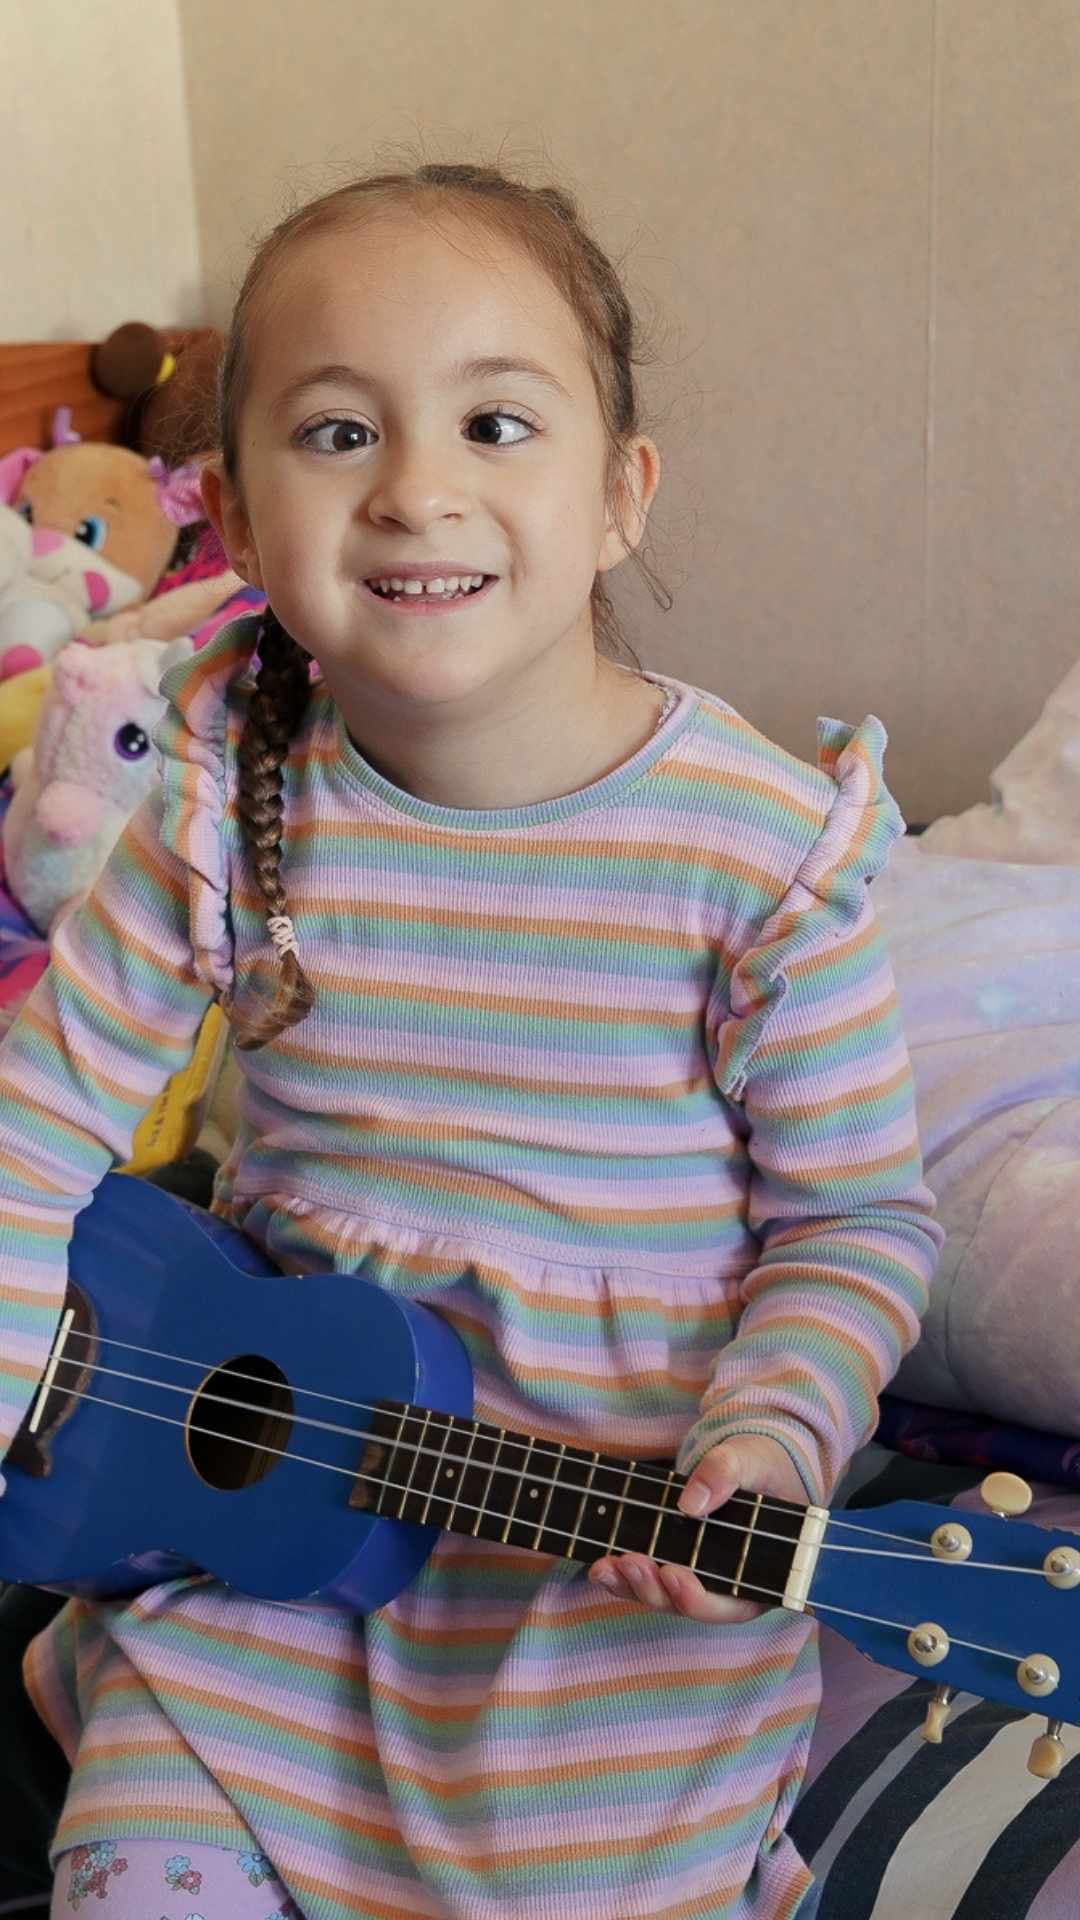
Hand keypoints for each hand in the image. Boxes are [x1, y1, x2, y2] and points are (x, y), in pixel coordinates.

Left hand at [587, 1433, 805, 1622]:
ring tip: (604, 1567)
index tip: (672, 1575)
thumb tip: (689, 1504)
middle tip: (630, 1563)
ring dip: (632, 1587)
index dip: (699, 1599)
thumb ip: (726, 1474)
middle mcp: (728, 1587)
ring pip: (663, 1597)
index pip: (730, 1606)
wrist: (751, 1464)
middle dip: (655, 1590)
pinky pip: (650, 1579)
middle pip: (687, 1605)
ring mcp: (698, 1578)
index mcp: (760, 1575)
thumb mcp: (752, 1459)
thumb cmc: (762, 1466)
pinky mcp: (675, 1564)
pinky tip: (602, 1565)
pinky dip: (625, 1576)